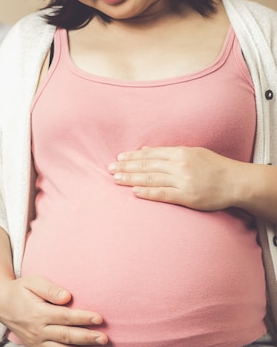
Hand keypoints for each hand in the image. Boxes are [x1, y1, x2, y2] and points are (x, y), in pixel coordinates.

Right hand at [0, 275, 107, 346]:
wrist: (1, 304)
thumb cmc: (20, 290)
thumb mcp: (32, 282)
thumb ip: (49, 289)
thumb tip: (67, 297)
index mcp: (38, 312)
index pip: (64, 316)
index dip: (82, 318)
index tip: (99, 318)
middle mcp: (37, 330)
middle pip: (65, 335)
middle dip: (86, 338)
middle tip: (104, 339)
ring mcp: (35, 341)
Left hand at [108, 146, 244, 210]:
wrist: (236, 182)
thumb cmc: (214, 166)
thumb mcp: (192, 152)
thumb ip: (168, 152)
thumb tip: (145, 150)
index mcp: (180, 152)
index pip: (150, 154)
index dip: (132, 156)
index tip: (118, 158)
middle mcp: (179, 165)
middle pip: (147, 166)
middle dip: (126, 167)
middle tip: (110, 169)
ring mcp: (183, 181)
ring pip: (151, 179)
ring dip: (131, 179)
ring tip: (116, 179)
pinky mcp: (187, 196)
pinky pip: (163, 194)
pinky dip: (147, 193)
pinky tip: (134, 192)